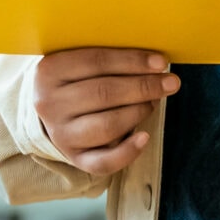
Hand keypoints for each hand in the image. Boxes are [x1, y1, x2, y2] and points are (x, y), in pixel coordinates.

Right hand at [33, 47, 178, 174]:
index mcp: (49, 71)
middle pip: (104, 93)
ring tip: (153, 102)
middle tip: (170, 83)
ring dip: (138, 112)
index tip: (161, 62)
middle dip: (143, 87)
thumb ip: (107, 57)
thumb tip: (153, 60)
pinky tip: (145, 137)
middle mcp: (49, 104)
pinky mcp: (74, 158)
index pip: (96, 61)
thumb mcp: (77, 60)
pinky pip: (103, 162)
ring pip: (107, 126)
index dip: (132, 61)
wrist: (51, 109)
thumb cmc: (75, 78)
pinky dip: (128, 152)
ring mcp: (60, 134)